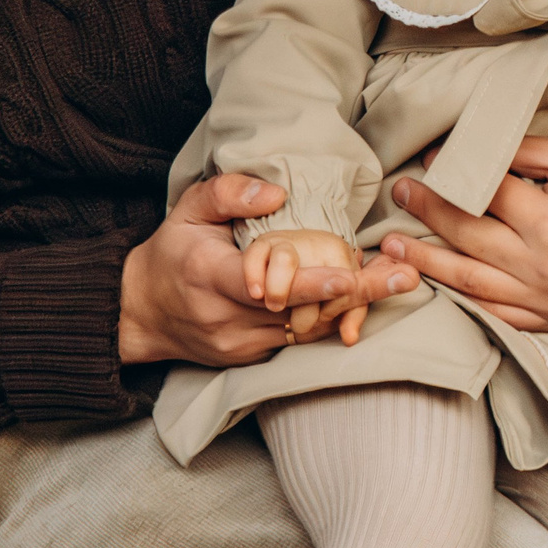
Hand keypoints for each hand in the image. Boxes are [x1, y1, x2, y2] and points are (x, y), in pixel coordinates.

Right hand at [120, 174, 418, 365]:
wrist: (142, 312)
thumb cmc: (172, 252)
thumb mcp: (187, 210)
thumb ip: (227, 193)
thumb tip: (276, 191)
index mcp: (208, 276)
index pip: (260, 283)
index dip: (305, 282)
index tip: (346, 275)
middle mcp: (226, 317)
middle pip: (299, 309)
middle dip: (355, 293)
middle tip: (405, 275)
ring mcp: (240, 343)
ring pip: (307, 328)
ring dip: (354, 305)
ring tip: (400, 280)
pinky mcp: (252, 356)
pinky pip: (299, 338)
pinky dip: (332, 317)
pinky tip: (366, 296)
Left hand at [378, 137, 547, 331]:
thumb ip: (525, 154)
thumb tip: (473, 151)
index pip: (486, 194)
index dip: (453, 173)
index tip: (430, 160)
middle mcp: (546, 267)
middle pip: (468, 237)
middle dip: (427, 213)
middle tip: (400, 193)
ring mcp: (547, 301)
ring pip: (471, 283)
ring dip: (427, 263)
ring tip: (393, 246)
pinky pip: (496, 316)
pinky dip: (463, 301)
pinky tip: (438, 286)